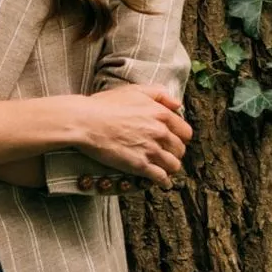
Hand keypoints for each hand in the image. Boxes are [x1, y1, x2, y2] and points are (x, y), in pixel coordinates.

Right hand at [77, 84, 192, 189]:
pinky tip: (160, 181)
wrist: (86, 121)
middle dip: (174, 153)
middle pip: (180, 149)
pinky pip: (161, 177)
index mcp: (161, 114)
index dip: (179, 137)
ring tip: (162, 167)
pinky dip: (163, 181)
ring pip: (174, 165)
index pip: (185, 132)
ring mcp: (151, 150)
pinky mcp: (140, 165)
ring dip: (169, 167)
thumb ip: (159, 94)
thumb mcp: (134, 91)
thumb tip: (178, 104)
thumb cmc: (105, 105)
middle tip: (165, 154)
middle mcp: (160, 132)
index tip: (172, 140)